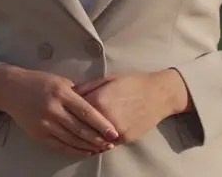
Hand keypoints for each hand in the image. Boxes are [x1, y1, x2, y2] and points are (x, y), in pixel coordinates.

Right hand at [0, 65, 118, 157]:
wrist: (11, 89)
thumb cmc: (39, 82)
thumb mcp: (60, 81)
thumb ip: (77, 93)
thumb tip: (97, 105)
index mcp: (61, 93)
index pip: (86, 112)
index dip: (101, 124)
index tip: (114, 132)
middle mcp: (53, 110)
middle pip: (80, 129)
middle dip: (98, 138)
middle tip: (111, 144)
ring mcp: (45, 123)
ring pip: (71, 139)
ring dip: (88, 146)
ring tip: (101, 149)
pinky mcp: (38, 134)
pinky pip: (59, 146)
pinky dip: (74, 150)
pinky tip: (85, 151)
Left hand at [73, 70, 188, 143]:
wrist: (158, 94)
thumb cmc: (132, 82)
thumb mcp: (107, 78)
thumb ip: (87, 87)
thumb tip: (70, 93)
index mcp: (98, 100)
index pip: (74, 110)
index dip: (68, 109)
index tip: (63, 110)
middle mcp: (105, 118)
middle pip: (81, 127)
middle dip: (73, 125)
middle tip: (65, 125)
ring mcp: (115, 131)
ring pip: (92, 138)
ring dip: (84, 137)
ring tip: (76, 134)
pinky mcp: (124, 139)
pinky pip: (106, 144)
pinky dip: (98, 143)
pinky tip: (93, 140)